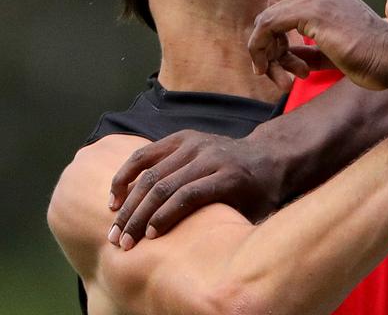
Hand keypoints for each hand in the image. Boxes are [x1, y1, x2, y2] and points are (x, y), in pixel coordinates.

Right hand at [105, 130, 284, 249]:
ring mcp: (194, 144)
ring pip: (150, 173)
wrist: (266, 156)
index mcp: (230, 176)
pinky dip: (126, 176)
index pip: (190, 195)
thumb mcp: (256, 213)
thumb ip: (233, 227)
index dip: (166, 216)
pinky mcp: (181, 138)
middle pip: (165, 186)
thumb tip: (211, 257)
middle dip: (139, 216)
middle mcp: (210, 156)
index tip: (150, 238)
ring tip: (115, 229)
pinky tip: (115, 199)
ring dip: (128, 204)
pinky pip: (145, 155)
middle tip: (122, 242)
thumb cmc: (260, 193)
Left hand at [249, 0, 387, 90]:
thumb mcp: (333, 52)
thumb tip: (287, 55)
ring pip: (267, 16)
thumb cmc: (374, 58)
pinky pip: (267, 25)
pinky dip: (260, 46)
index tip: (282, 61)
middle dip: (267, 37)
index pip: (289, 5)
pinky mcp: (310, 11)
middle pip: (273, 5)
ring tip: (273, 73)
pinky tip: (269, 67)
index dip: (279, 33)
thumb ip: (309, 50)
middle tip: (272, 65)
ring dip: (263, 47)